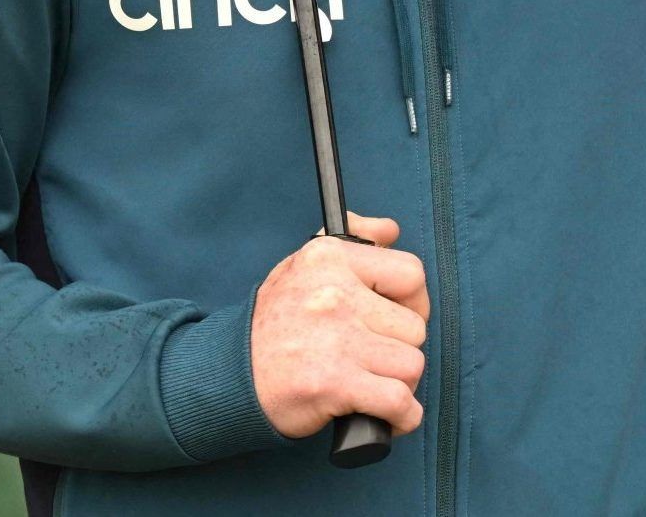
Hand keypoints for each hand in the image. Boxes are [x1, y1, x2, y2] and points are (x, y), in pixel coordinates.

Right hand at [249, 210, 427, 439]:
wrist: (231, 374)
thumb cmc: (272, 324)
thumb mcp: (301, 266)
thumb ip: (351, 241)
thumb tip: (389, 230)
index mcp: (330, 258)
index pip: (410, 273)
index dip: (414, 301)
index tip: (398, 316)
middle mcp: (335, 293)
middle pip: (415, 327)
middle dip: (401, 348)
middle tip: (376, 358)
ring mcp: (337, 338)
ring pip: (411, 365)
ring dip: (400, 383)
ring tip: (374, 384)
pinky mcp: (335, 382)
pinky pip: (399, 402)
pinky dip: (403, 416)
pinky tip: (389, 416)